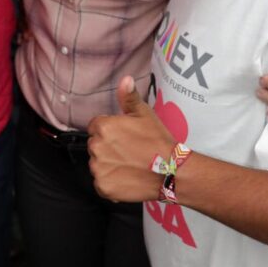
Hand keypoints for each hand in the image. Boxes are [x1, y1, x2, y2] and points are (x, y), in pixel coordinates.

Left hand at [87, 76, 172, 202]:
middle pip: (95, 145)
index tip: (124, 137)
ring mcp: (98, 169)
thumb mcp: (144, 114)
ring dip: (108, 164)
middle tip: (129, 151)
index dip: (110, 131)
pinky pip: (100, 183)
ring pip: (97, 163)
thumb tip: (125, 79)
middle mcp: (96, 147)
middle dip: (108, 147)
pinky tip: (126, 179)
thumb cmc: (158, 141)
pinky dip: (110, 182)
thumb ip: (129, 96)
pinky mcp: (103, 187)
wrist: (172, 172)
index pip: (95, 127)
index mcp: (103, 127)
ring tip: (129, 165)